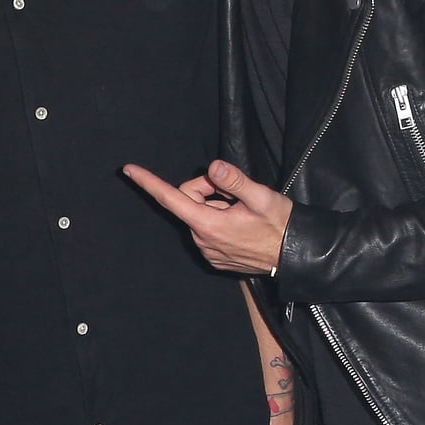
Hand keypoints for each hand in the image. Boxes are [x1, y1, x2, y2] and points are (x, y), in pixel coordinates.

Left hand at [124, 158, 292, 274]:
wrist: (295, 255)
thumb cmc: (280, 224)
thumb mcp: (262, 197)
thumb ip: (234, 181)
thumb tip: (213, 167)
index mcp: (208, 225)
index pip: (171, 198)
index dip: (149, 182)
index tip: (129, 170)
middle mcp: (202, 240)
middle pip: (189, 201)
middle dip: (206, 190)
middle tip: (234, 193)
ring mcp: (208, 251)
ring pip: (198, 215)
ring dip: (215, 206)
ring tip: (242, 212)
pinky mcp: (215, 257)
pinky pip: (207, 230)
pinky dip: (219, 221)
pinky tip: (241, 225)